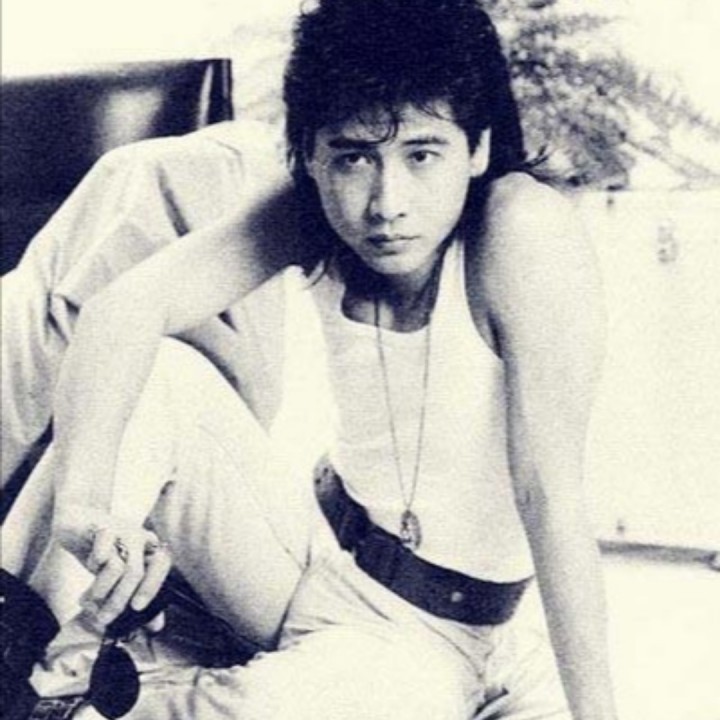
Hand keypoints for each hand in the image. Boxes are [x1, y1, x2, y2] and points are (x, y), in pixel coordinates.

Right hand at [53, 504, 171, 625]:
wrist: (78, 520)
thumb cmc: (104, 551)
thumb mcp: (121, 575)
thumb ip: (138, 597)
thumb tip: (156, 627)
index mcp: (150, 548)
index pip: (162, 565)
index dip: (151, 587)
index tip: (137, 608)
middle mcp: (140, 538)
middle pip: (136, 573)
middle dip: (119, 600)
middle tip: (103, 619)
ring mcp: (122, 530)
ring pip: (117, 567)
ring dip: (100, 590)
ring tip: (87, 600)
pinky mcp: (102, 527)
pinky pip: (102, 550)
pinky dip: (94, 564)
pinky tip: (89, 565)